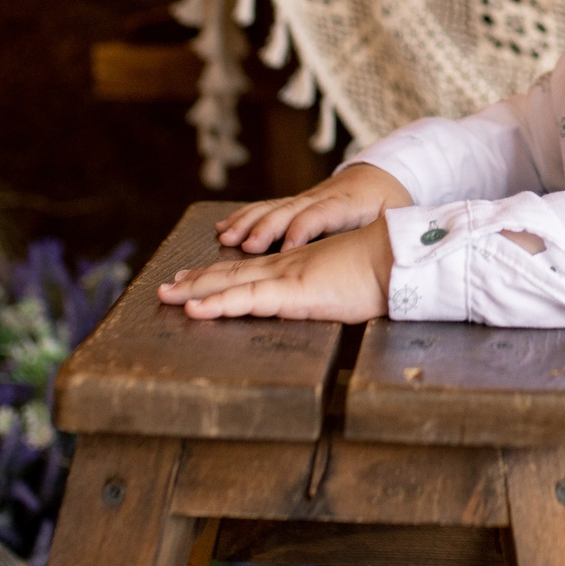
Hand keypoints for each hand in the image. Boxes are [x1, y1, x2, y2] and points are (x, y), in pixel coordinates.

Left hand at [157, 220, 394, 321]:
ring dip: (195, 290)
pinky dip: (217, 304)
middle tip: (168, 285)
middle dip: (196, 280)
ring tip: (166, 294)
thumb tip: (340, 296)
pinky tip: (194, 309)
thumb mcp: (351, 281)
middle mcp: (285, 268)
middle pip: (231, 273)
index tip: (196, 277)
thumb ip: (336, 287)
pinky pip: (245, 299)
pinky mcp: (291, 292)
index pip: (251, 270)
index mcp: (299, 266)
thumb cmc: (384, 271)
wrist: (398, 256)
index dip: (220, 274)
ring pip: (229, 283)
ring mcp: (285, 278)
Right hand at [214, 162, 412, 254]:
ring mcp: (306, 199)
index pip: (321, 214)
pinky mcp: (297, 203)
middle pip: (288, 210)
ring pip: (272, 208)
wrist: (382, 174)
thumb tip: (392, 246)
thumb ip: (388, 229)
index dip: (303, 229)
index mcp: (346, 203)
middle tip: (243, 246)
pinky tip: (224, 228)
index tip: (287, 248)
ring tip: (225, 237)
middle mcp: (320, 197)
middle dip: (264, 227)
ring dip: (247, 222)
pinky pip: (266, 208)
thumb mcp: (396, 214)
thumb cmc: (389, 201)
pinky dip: (244, 217)